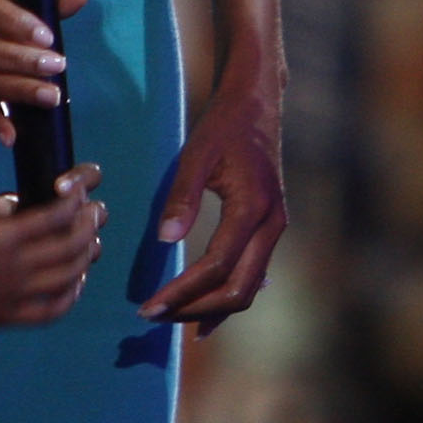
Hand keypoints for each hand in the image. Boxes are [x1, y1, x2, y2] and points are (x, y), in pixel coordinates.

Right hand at [0, 161, 105, 338]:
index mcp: (2, 239)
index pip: (54, 216)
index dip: (73, 202)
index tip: (78, 192)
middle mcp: (16, 267)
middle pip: (70, 245)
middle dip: (88, 226)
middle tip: (93, 214)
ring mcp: (16, 295)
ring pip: (68, 277)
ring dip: (86, 259)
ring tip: (91, 244)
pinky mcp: (10, 318)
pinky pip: (51, 312)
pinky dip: (70, 297)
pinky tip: (75, 285)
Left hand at [138, 75, 285, 331]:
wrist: (258, 105)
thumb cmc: (224, 126)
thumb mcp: (197, 155)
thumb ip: (183, 198)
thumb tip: (166, 240)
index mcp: (253, 208)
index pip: (217, 265)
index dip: (183, 292)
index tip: (148, 306)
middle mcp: (272, 225)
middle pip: (238, 289)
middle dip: (195, 309)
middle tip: (153, 314)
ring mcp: (274, 229)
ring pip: (248, 288)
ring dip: (210, 308)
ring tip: (172, 316)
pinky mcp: (269, 229)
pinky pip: (252, 275)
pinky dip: (228, 298)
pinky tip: (205, 314)